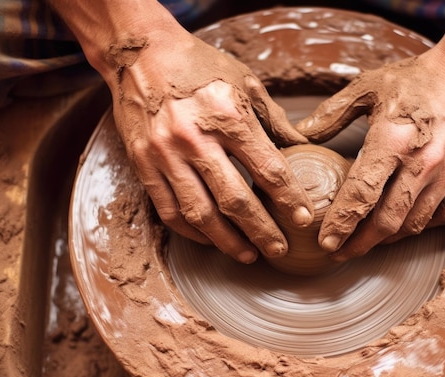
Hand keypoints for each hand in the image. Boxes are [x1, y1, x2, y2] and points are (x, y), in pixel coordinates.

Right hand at [109, 28, 313, 262]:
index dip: (289, 199)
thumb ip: (275, 120)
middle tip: (280, 250)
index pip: (268, 169)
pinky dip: (192, 231)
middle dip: (262, 231)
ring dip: (227, 241)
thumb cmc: (199, 65)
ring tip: (248, 254)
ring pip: (200, 213)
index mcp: (228, 115)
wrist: (140, 53)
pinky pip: (169, 210)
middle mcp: (195, 138)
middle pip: (235, 200)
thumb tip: (304, 147)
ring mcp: (165, 154)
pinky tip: (211, 240)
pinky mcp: (143, 164)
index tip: (304, 220)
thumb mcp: (245, 83)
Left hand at [296, 36, 444, 260]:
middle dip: (359, 244)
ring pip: (414, 224)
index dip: (340, 224)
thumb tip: (301, 136)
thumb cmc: (419, 78)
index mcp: (392, 140)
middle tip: (340, 252)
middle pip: (386, 222)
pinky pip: (444, 216)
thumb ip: (332, 114)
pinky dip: (421, 226)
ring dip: (387, 239)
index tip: (326, 242)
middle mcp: (423, 163)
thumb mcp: (369, 86)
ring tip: (368, 241)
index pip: (360, 195)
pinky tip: (404, 225)